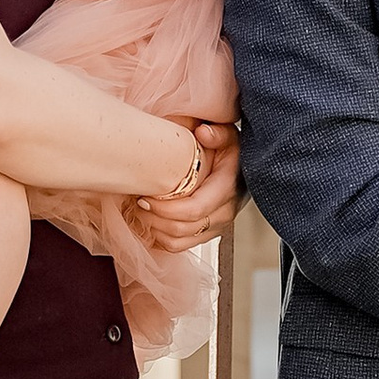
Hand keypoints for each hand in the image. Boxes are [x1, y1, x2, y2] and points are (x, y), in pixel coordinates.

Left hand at [130, 118, 240, 248]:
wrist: (241, 166)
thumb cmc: (230, 150)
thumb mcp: (228, 135)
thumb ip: (217, 133)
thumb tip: (203, 133)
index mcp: (228, 189)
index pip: (194, 209)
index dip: (165, 208)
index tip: (145, 197)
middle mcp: (224, 212)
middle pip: (183, 228)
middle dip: (155, 219)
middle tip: (137, 203)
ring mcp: (216, 226)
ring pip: (179, 241)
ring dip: (155, 230)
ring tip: (141, 212)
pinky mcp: (207, 234)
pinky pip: (179, 246)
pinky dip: (160, 238)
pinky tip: (150, 222)